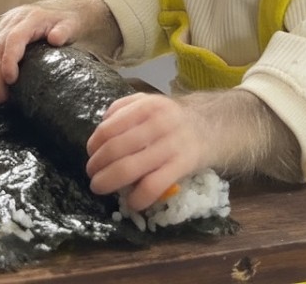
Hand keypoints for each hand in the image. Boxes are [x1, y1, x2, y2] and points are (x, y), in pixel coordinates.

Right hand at [0, 0, 111, 103]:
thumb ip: (65, 30)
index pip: (14, 38)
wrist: (64, 8)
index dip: (9, 59)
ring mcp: (5, 24)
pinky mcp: (0, 31)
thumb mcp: (72, 25)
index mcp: (31, 17)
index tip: (10, 79)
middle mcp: (14, 19)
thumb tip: (56, 39)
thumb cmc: (68, 20)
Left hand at [85, 93, 204, 210]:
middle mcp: (157, 123)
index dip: (94, 144)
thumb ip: (123, 108)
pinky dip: (138, 198)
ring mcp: (171, 145)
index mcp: (145, 106)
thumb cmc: (173, 118)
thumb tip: (101, 127)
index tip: (90, 154)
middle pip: (115, 149)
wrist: (215, 126)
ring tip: (99, 187)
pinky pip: (153, 186)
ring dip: (108, 181)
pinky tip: (131, 203)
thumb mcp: (149, 102)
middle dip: (97, 166)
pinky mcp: (183, 165)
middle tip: (91, 174)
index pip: (108, 128)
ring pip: (129, 168)